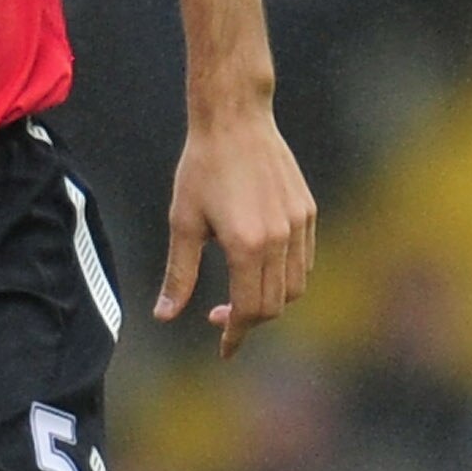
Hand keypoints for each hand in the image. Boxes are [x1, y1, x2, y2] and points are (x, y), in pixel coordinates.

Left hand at [154, 104, 316, 359]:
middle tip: (218, 314)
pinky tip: (259, 267)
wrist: (235, 120)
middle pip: (274, 305)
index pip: (249, 310)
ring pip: (294, 286)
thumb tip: (164, 316)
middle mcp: (279, 238)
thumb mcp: (183, 223)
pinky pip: (304, 260)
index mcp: (246, 245)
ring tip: (240, 292)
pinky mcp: (307, 211)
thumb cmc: (201, 169)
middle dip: (248, 320)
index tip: (223, 349)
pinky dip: (286, 276)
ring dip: (269, 300)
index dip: (235, 335)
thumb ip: (179, 274)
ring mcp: (299, 224)